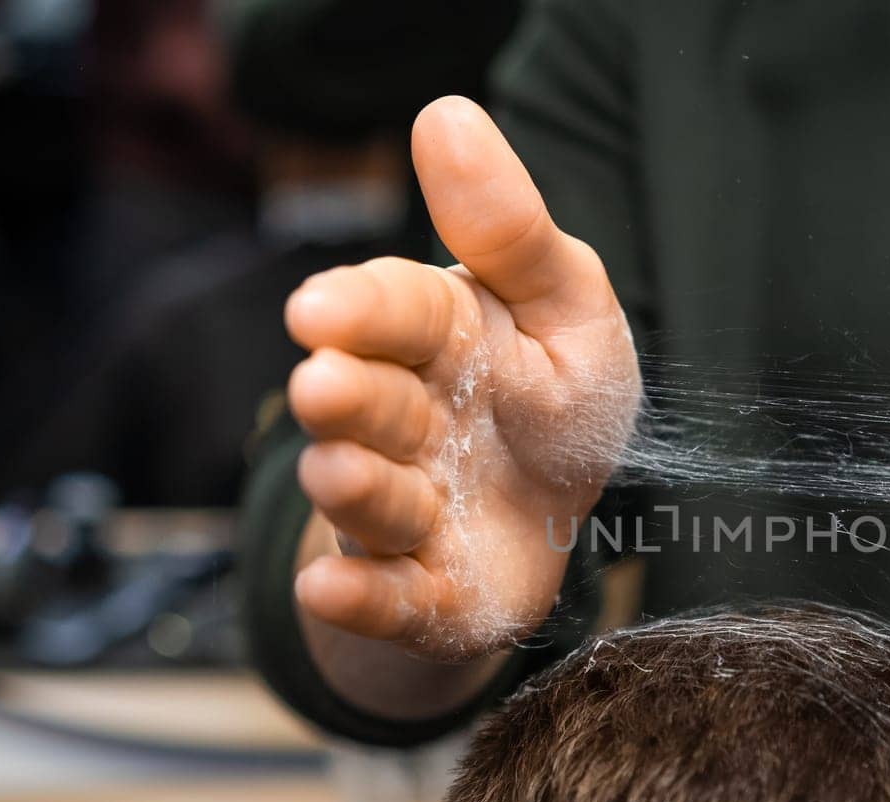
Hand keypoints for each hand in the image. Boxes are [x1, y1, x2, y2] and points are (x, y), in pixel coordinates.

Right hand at [285, 96, 637, 659]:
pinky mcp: (425, 591)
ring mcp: (409, 509)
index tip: (322, 311)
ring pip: (372, 499)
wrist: (559, 518)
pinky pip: (389, 597)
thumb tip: (448, 115)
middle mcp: (406, 421)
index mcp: (440, 339)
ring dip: (357, 487)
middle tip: (326, 386)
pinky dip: (362, 598)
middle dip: (349, 396)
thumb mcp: (566, 308)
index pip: (394, 313)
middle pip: (370, 404)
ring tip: (342, 470)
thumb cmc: (557, 401)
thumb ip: (512, 233)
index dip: (361, 311)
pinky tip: (330, 588)